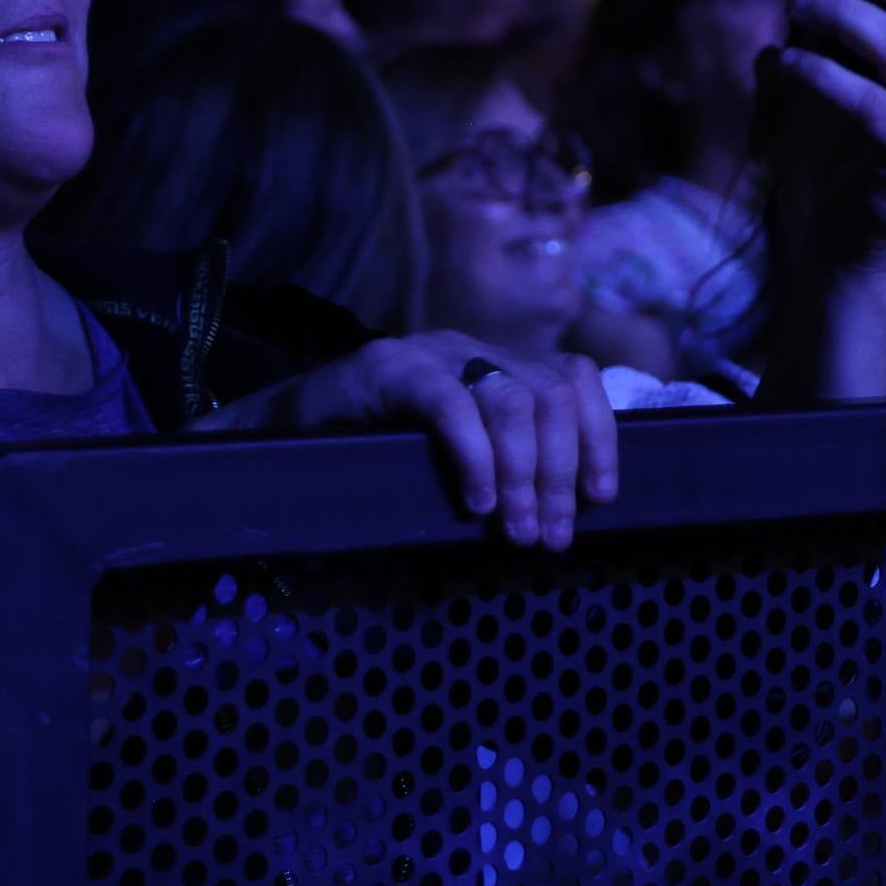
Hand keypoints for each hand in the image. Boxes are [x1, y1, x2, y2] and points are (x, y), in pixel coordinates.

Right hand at [209, 334, 618, 549]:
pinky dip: (474, 456)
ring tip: (515, 531)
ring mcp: (433, 352)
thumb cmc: (376, 452)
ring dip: (524, 475)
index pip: (574, 379)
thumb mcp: (456, 456)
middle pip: (551, 396)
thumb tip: (562, 514)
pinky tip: (475, 501)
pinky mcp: (391, 368)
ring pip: (512, 401)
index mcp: (500, 364)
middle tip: (550, 536)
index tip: (602, 496)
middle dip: (560, 473)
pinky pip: (450, 405)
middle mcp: (475, 348)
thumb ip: (506, 463)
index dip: (599, 436)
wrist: (282, 429)